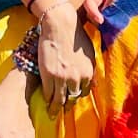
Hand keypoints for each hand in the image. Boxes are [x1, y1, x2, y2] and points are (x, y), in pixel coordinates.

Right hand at [37, 0, 94, 118]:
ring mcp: (62, 78)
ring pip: (59, 100)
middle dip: (66, 104)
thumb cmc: (76, 36)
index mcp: (88, 72)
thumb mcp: (89, 54)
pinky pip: (48, 94)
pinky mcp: (49, 75)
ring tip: (51, 113)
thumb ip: (90, 70)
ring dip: (55, 108)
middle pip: (71, 98)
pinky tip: (45, 101)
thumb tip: (92, 84)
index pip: (83, 92)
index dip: (76, 96)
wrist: (61, 25)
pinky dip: (46, 99)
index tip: (71, 99)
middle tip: (61, 109)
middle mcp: (77, 78)